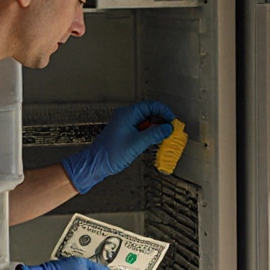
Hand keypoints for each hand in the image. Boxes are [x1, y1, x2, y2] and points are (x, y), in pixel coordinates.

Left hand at [60, 101, 175, 193]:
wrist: (96, 163)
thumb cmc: (112, 153)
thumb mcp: (137, 143)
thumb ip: (154, 134)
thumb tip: (168, 128)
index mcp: (129, 113)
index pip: (151, 105)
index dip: (164, 112)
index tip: (172, 122)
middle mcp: (127, 115)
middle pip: (150, 112)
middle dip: (161, 121)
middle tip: (171, 131)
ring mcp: (126, 123)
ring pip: (146, 121)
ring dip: (156, 128)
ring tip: (164, 138)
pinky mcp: (125, 132)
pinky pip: (141, 129)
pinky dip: (149, 134)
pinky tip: (154, 142)